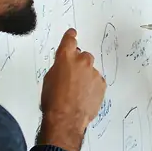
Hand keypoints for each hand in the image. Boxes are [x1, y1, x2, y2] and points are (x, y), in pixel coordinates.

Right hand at [39, 29, 105, 150]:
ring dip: (85, 78)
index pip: (69, 40)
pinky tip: (84, 97)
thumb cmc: (53, 100)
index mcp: (65, 58)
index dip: (71, 36)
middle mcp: (82, 61)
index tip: (73, 33)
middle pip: (83, 56)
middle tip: (72, 77)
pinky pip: (96, 82)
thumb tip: (65, 67)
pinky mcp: (101, 84)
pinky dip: (92, 87)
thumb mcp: (49, 79)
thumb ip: (59, 67)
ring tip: (76, 92)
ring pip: (90, 71)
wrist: (66, 118)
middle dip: (79, 63)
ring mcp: (93, 73)